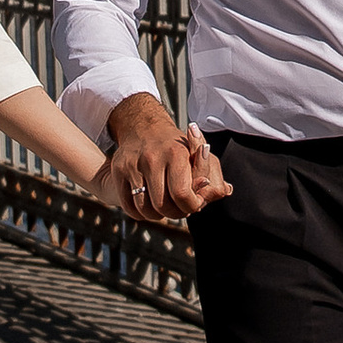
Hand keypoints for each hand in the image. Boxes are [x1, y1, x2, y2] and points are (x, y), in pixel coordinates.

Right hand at [99, 95, 222, 221]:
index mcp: (176, 153)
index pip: (183, 195)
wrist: (144, 128)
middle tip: (180, 205)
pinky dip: (141, 213)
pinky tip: (149, 204)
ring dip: (158, 214)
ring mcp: (132, 165)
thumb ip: (214, 176)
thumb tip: (223, 192)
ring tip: (165, 204)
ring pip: (146, 210)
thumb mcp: (200, 156)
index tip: (194, 202)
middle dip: (176, 212)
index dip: (191, 206)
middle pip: (164, 206)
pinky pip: (130, 207)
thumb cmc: (177, 148)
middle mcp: (152, 158)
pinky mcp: (118, 171)